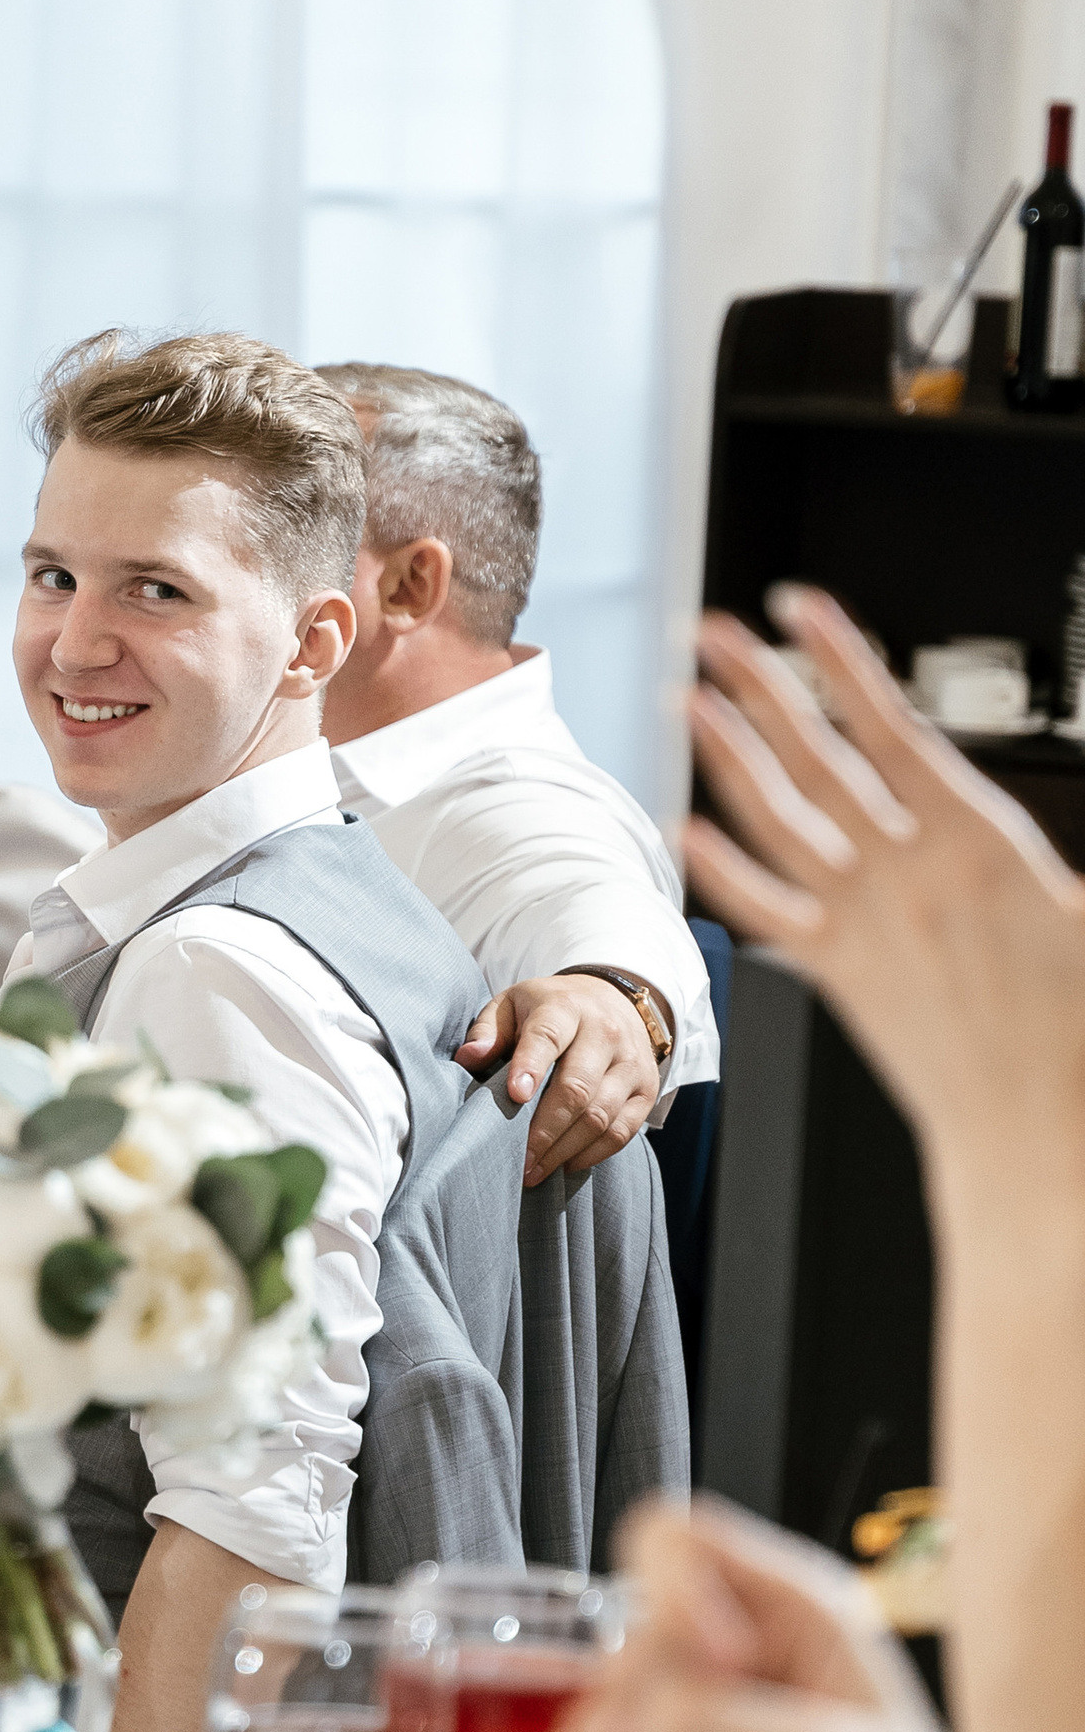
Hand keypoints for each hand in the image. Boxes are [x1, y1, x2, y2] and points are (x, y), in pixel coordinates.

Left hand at [455, 973, 659, 1185]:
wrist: (613, 999)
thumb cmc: (548, 1010)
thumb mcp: (512, 1005)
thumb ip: (488, 1030)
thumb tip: (469, 1058)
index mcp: (565, 1008)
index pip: (548, 1036)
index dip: (531, 1066)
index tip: (515, 1096)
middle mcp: (604, 1033)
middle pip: (576, 1087)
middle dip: (544, 1130)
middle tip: (517, 1161)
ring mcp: (630, 1063)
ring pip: (600, 1115)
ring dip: (564, 1150)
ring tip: (534, 1172)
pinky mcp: (646, 1089)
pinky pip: (623, 1131)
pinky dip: (593, 1154)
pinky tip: (565, 1164)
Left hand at [686, 591, 1084, 1195]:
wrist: (1037, 1123)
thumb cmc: (1076, 1025)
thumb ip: (1069, 862)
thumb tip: (1077, 811)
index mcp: (980, 839)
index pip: (893, 724)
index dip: (840, 660)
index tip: (800, 609)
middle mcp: (908, 872)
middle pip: (817, 757)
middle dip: (761, 686)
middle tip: (715, 633)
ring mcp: (866, 923)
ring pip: (778, 822)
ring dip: (727, 757)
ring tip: (687, 701)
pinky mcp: (841, 976)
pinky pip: (765, 913)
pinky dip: (723, 869)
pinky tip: (686, 830)